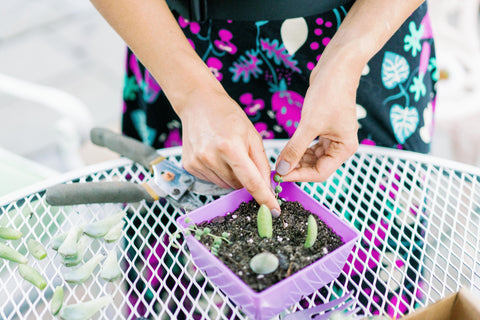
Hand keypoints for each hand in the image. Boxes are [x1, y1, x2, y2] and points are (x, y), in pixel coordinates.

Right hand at [179, 88, 280, 215]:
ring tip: (227, 154)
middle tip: (243, 159)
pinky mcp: (189, 166)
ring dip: (231, 176)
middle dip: (246, 178)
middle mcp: (211, 157)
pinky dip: (218, 172)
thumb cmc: (228, 116)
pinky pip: (211, 180)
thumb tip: (267, 187)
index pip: (251, 181)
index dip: (264, 198)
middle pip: (237, 185)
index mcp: (230, 147)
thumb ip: (261, 163)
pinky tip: (215, 155)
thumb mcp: (252, 135)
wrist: (198, 103)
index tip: (274, 211)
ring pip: (225, 185)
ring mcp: (198, 163)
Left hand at [275, 58, 359, 181]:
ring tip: (279, 159)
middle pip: (316, 167)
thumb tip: (282, 169)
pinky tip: (286, 149)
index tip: (279, 175)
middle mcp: (341, 146)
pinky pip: (309, 146)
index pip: (320, 173)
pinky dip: (298, 149)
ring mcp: (332, 137)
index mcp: (344, 149)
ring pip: (312, 157)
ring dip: (295, 159)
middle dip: (296, 168)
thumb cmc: (329, 93)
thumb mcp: (309, 125)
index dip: (299, 176)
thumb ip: (295, 149)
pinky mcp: (323, 128)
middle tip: (276, 169)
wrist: (336, 67)